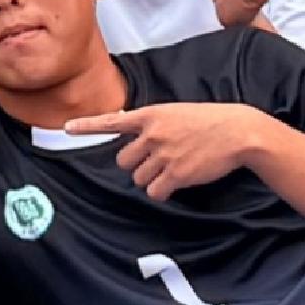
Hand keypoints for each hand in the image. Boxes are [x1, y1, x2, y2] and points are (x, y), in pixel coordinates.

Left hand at [91, 97, 275, 199]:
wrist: (238, 132)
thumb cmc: (208, 121)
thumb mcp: (175, 112)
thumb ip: (150, 121)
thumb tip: (123, 121)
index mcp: (151, 115)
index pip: (112, 122)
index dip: (87, 126)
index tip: (66, 129)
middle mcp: (152, 134)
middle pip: (123, 161)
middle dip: (136, 165)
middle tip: (157, 161)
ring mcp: (163, 154)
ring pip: (138, 178)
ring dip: (152, 179)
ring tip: (174, 168)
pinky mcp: (176, 174)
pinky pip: (154, 192)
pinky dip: (162, 192)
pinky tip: (177, 182)